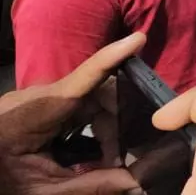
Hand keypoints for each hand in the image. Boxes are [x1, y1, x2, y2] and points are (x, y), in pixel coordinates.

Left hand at [0, 33, 143, 194]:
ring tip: (106, 160)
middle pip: (93, 94)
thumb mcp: (44, 191)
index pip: (79, 80)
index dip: (110, 58)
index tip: (137, 39)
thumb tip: (139, 184)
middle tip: (119, 160)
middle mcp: (34, 98)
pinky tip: (92, 150)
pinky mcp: (36, 105)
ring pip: (88, 100)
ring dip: (104, 127)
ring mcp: (34, 99)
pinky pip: (75, 105)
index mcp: (31, 116)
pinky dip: (91, 125)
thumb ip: (92, 186)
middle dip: (115, 122)